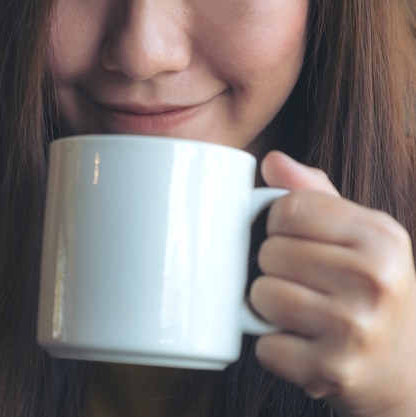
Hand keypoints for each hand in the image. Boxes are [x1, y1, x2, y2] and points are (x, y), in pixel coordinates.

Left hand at [251, 151, 415, 416]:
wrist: (402, 367)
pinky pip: (264, 345)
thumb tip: (272, 160)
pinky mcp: (331, 370)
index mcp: (381, 236)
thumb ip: (314, 194)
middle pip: (269, 252)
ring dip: (267, 306)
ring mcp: (355, 329)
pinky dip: (272, 346)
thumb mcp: (358, 235)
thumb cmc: (367, 289)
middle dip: (274, 268)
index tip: (295, 241)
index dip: (278, 225)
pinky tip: (302, 344)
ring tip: (299, 312)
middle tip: (303, 284)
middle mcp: (375, 280)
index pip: (288, 208)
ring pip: (261, 295)